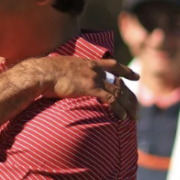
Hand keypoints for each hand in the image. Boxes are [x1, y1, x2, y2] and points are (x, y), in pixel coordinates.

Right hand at [20, 56, 139, 119]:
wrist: (43, 73)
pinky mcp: (91, 87)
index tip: (135, 76)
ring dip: (128, 105)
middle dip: (130, 95)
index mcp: (89, 63)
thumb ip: (70, 73)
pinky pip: (111, 99)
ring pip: (119, 92)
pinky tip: (122, 117)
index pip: (113, 65)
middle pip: (120, 82)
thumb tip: (65, 80)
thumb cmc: (46, 73)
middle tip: (137, 106)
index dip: (126, 71)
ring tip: (134, 116)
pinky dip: (118, 109)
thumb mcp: (62, 68)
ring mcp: (94, 78)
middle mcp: (95, 69)